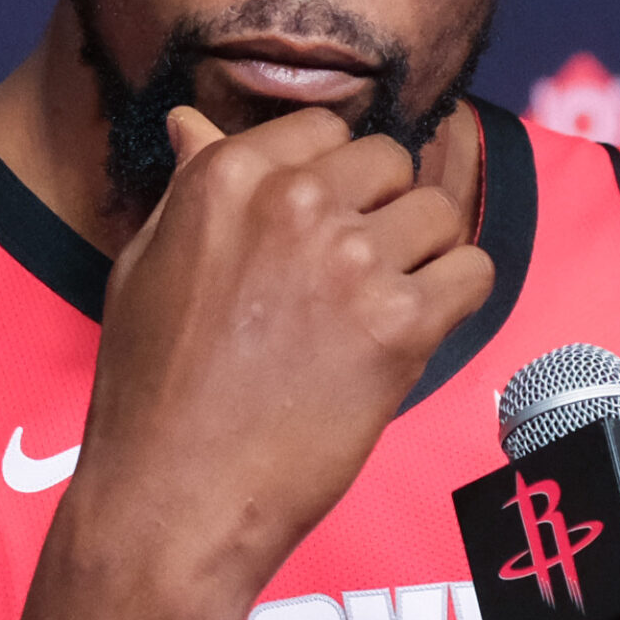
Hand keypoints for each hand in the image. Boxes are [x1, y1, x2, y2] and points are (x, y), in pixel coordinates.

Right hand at [65, 106, 492, 619]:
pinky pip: (472, 273)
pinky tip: (413, 331)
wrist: (174, 495)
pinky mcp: (401, 322)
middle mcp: (294, 201)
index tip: (324, 220)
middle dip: (383, 209)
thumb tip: (195, 124)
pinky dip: (456, 299)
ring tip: (381, 307)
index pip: (325, 127)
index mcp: (229, 177)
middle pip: (391, 162)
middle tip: (355, 273)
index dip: (333, 175)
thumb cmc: (151, 389)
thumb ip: (189, 187)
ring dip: (422, 254)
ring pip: (439, 212)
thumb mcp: (146, 264)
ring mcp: (352, 259)